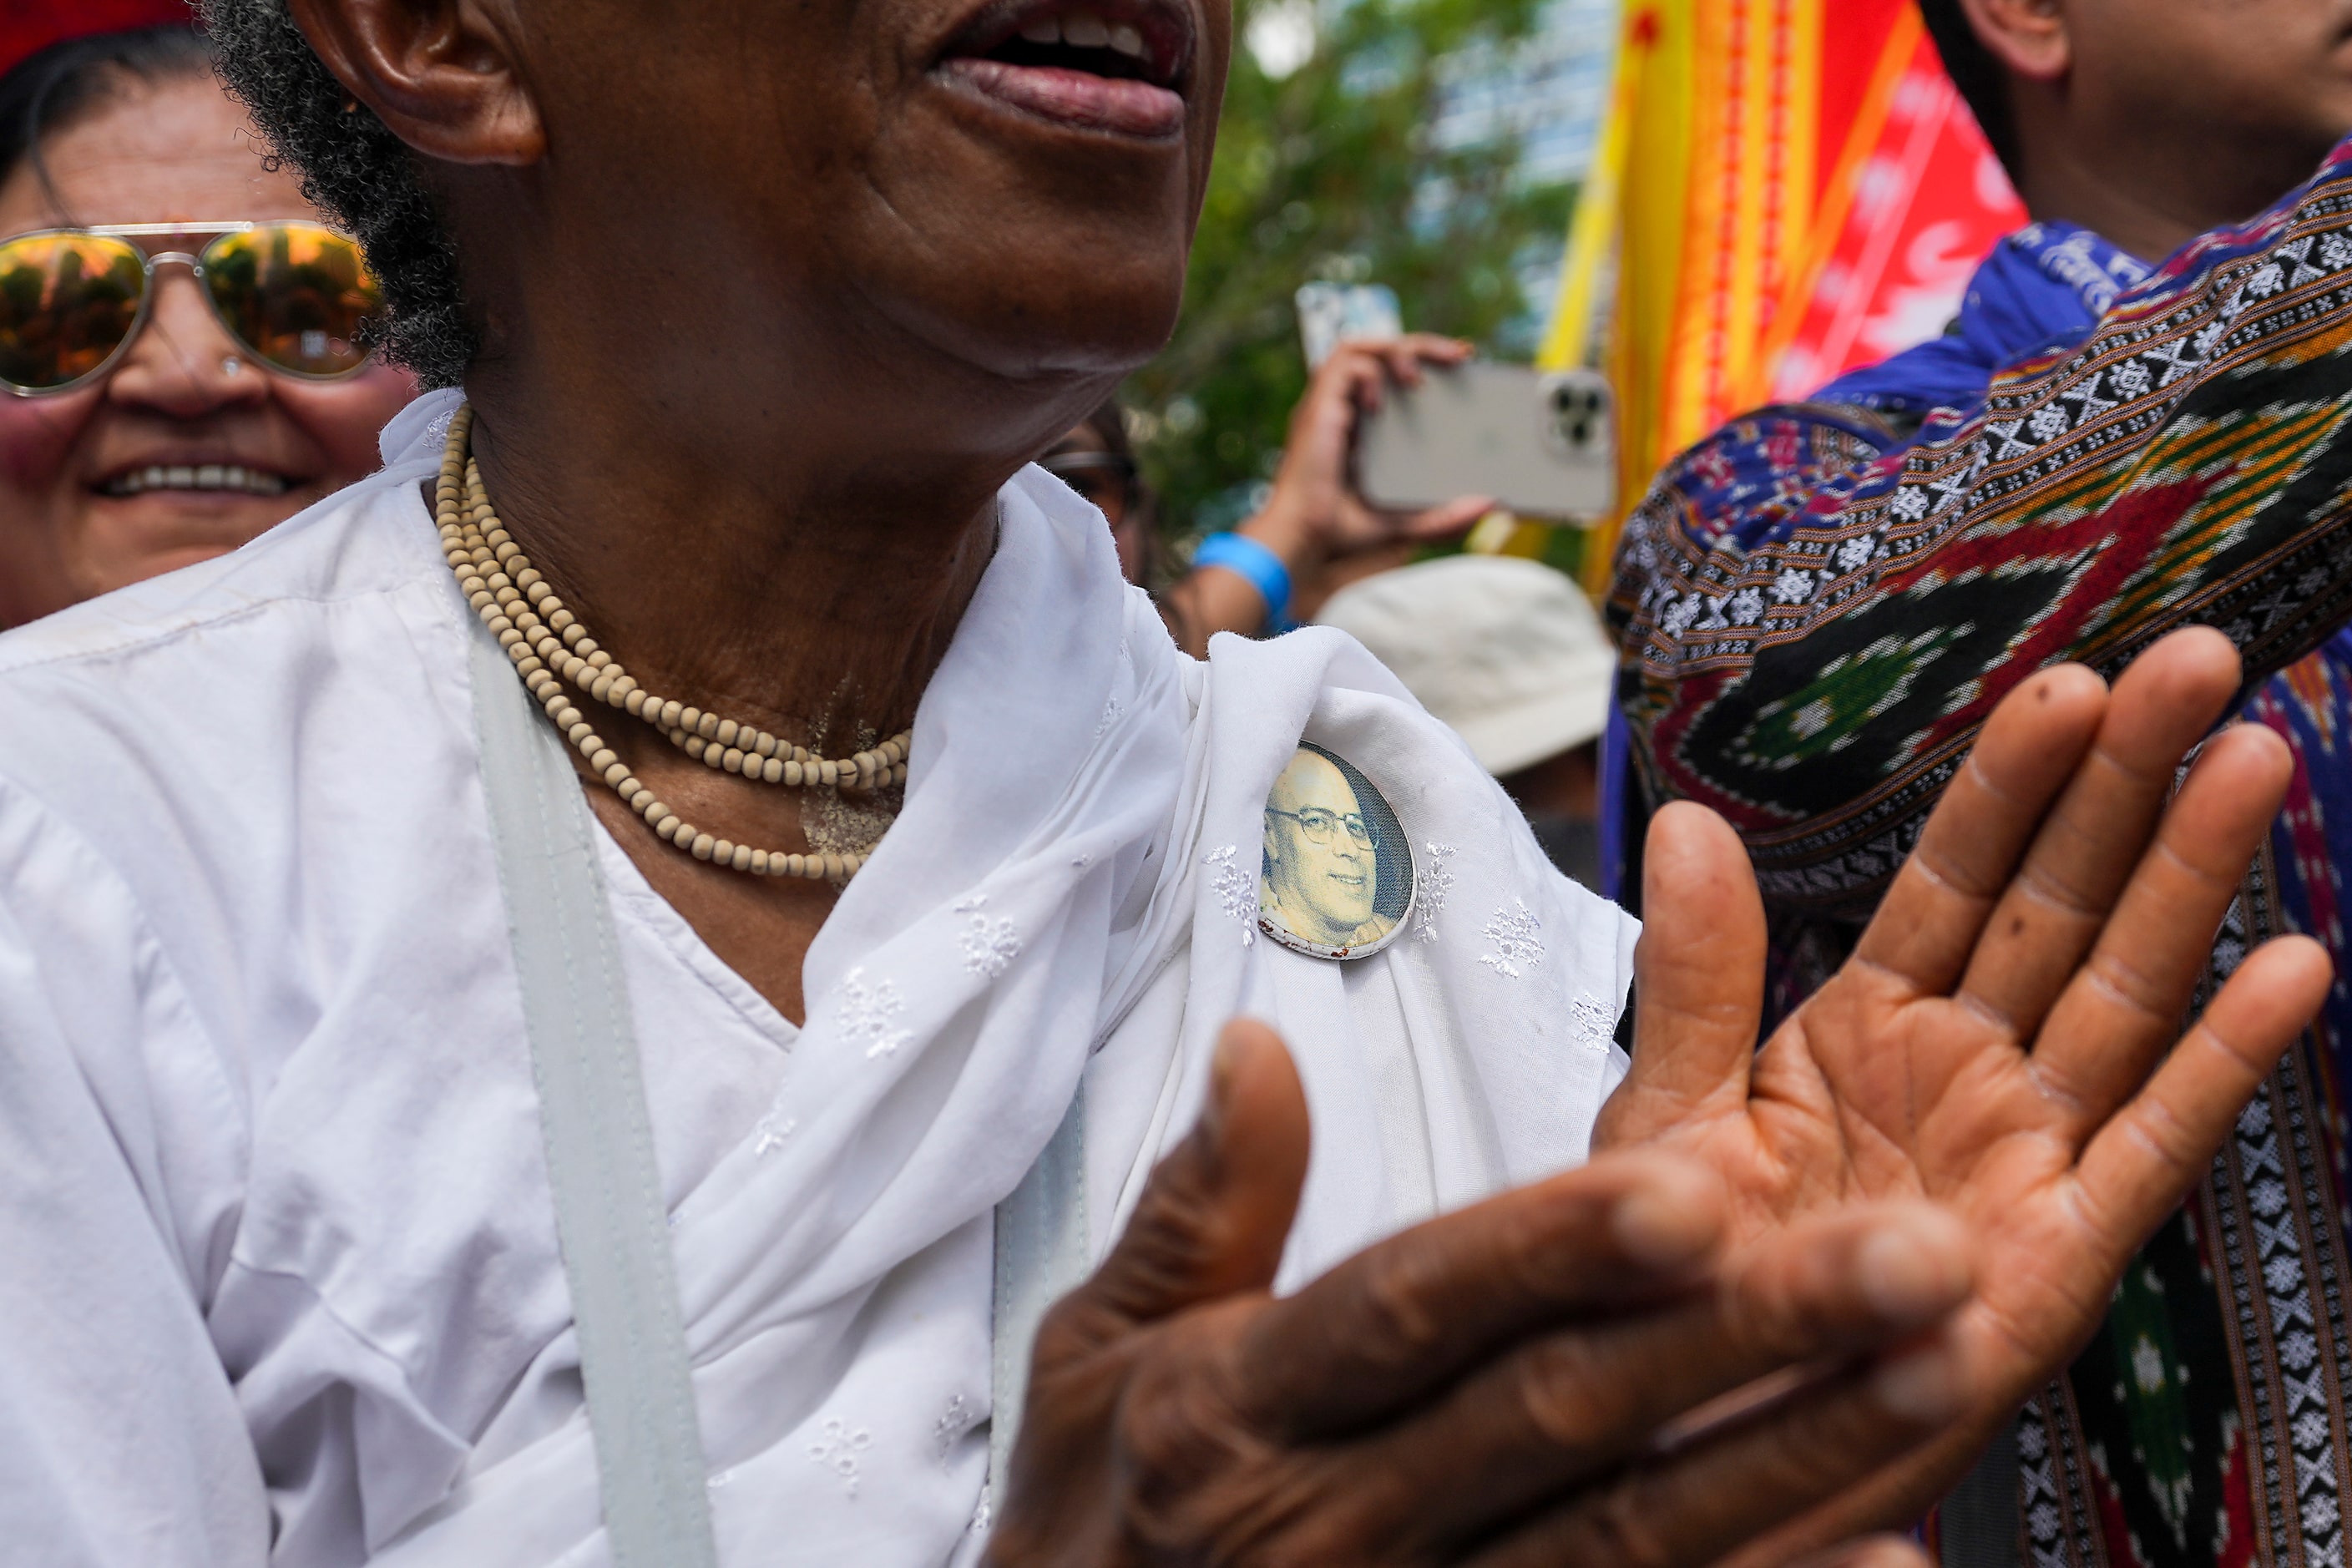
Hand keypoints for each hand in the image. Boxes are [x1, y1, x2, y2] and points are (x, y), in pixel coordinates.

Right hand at [989, 1020, 1984, 1566]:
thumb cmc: (1098, 1512)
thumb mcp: (1099, 1353)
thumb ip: (1200, 1205)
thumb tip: (1258, 1043)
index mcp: (1240, 1408)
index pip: (1412, 1308)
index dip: (1550, 1249)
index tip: (1695, 1181)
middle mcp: (1334, 1519)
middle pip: (1557, 1417)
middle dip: (1741, 1333)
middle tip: (1914, 1254)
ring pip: (1627, 1535)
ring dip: (1795, 1451)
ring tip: (1942, 1360)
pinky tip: (1891, 1557)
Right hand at [1246, 334, 1493, 565]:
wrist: (1303, 539)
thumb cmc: (1342, 533)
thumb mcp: (1408, 523)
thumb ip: (1446, 516)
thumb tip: (1492, 504)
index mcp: (1364, 428)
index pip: (1396, 377)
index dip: (1428, 361)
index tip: (1463, 364)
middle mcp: (1346, 409)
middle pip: (1383, 352)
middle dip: (1423, 344)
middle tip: (1461, 355)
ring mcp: (1330, 404)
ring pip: (1360, 346)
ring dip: (1396, 349)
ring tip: (1419, 376)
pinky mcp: (1319, 406)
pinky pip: (1343, 364)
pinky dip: (1368, 374)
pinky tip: (1380, 404)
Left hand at [1593, 626, 2334, 1549]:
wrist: (1692, 1431)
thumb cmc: (1675, 1279)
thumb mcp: (1667, 1116)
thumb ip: (1698, 974)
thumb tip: (1688, 819)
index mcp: (1862, 1027)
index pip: (1953, 877)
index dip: (2013, 781)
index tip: (2065, 679)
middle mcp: (1960, 1071)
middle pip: (2060, 904)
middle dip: (2128, 784)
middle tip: (2195, 661)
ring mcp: (2022, 1152)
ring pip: (2124, 991)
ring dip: (2192, 879)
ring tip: (2253, 759)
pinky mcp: (2062, 1250)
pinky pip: (2151, 1143)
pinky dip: (2222, 1062)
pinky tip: (2293, 966)